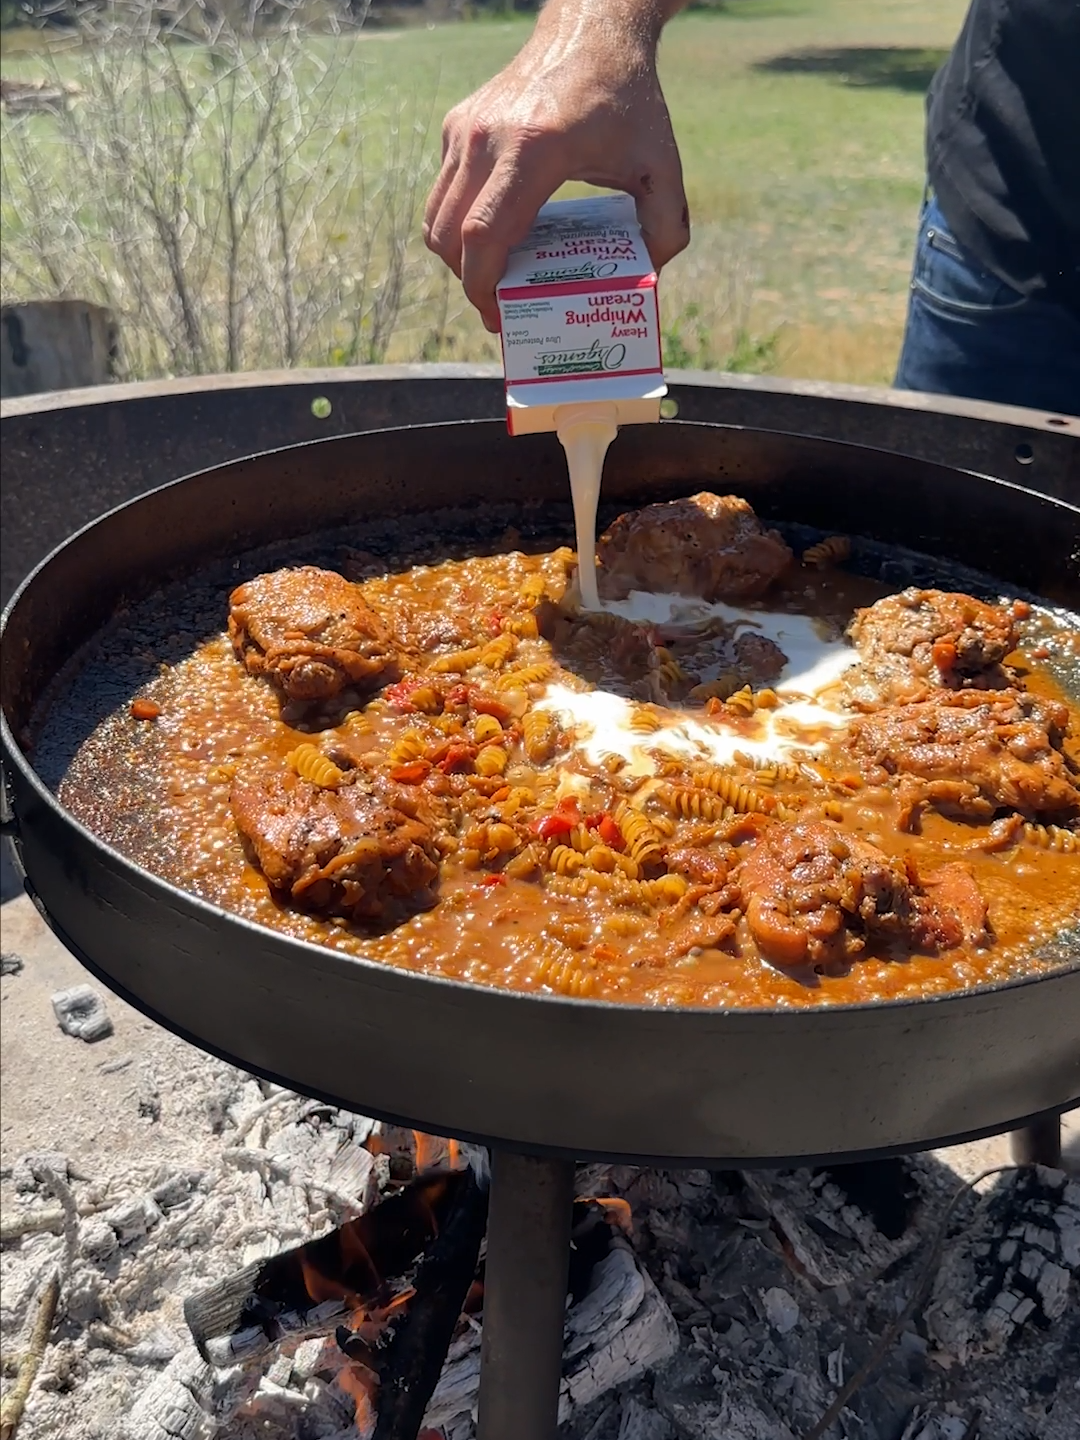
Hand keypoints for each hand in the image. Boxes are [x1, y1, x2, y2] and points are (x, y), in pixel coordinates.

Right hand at [424, 0, 689, 331]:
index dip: (481, 287)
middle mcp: (487, 137)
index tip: (499, 317)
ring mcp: (464, 129)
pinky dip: (459, 224)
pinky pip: (443, 192)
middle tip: (500, 308)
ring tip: (494, 277)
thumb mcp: (661, 164)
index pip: (483, 234)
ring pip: (435, 217)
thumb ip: (667, 226)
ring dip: (457, 258)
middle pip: (447, 235)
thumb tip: (649, 281)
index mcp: (534, 149)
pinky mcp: (456, 126)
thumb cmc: (627, 99)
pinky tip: (496, 234)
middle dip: (468, 283)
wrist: (592, 28)